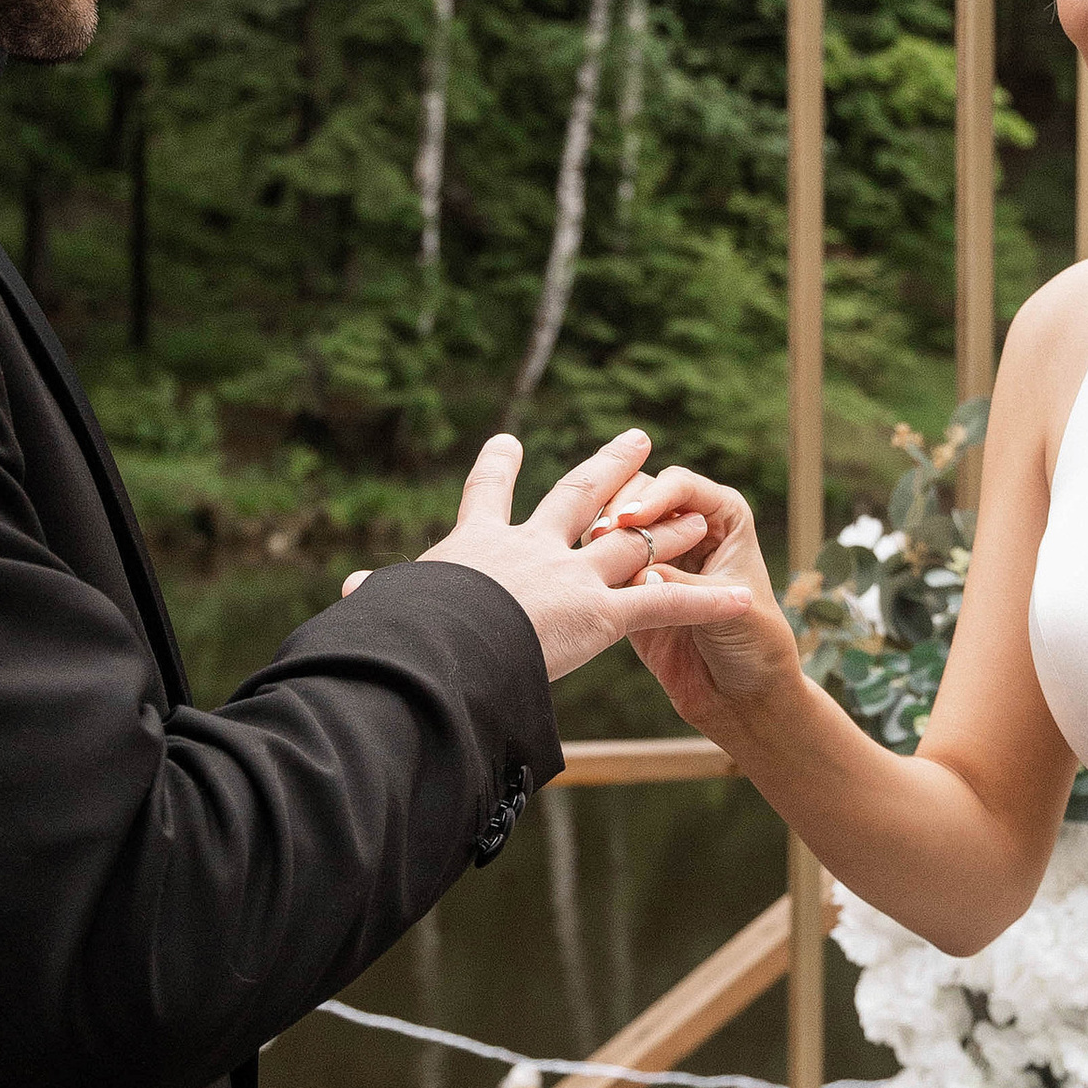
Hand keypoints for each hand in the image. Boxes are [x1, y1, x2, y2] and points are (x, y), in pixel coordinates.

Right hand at [344, 429, 752, 684]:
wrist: (436, 647)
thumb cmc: (402, 632)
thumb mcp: (387, 612)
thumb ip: (376, 603)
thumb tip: (347, 598)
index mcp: (476, 548)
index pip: (485, 500)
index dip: (497, 469)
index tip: (506, 442)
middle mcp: (531, 550)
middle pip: (578, 498)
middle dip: (610, 470)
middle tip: (637, 440)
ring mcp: (571, 578)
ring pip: (632, 545)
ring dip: (668, 531)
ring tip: (696, 511)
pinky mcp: (603, 615)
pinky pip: (664, 606)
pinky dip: (703, 602)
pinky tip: (740, 597)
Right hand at [605, 463, 803, 736]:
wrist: (740, 697)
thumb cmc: (755, 646)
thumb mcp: (729, 610)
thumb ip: (684, 585)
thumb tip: (638, 575)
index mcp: (724, 517)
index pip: (683, 488)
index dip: (656, 498)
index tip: (631, 520)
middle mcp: (688, 527)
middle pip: (643, 494)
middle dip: (620, 509)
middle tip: (602, 535)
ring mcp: (657, 556)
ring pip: (617, 524)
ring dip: (600, 533)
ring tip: (588, 552)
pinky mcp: (631, 588)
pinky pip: (604, 563)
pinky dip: (590, 563)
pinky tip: (577, 574)